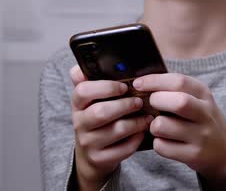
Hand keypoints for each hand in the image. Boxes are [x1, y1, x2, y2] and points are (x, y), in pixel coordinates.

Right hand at [70, 65, 152, 189]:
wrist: (92, 155)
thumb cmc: (98, 120)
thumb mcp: (91, 101)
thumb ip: (90, 81)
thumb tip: (84, 65)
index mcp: (78, 104)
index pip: (82, 91)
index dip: (105, 87)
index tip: (124, 86)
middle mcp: (79, 123)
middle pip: (101, 112)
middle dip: (124, 105)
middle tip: (139, 101)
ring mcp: (88, 143)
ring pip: (114, 131)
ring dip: (135, 122)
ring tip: (148, 117)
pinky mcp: (99, 159)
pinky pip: (121, 150)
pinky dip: (135, 140)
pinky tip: (142, 132)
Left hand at [133, 73, 225, 188]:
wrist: (225, 152)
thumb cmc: (202, 120)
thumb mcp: (198, 99)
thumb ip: (175, 90)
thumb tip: (142, 83)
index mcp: (204, 94)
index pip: (179, 81)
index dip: (154, 80)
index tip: (138, 83)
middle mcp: (205, 114)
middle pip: (177, 102)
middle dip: (155, 101)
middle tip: (150, 105)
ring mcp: (201, 136)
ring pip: (163, 126)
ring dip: (153, 125)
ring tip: (158, 126)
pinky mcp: (193, 155)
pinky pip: (162, 146)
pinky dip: (157, 143)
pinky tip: (165, 141)